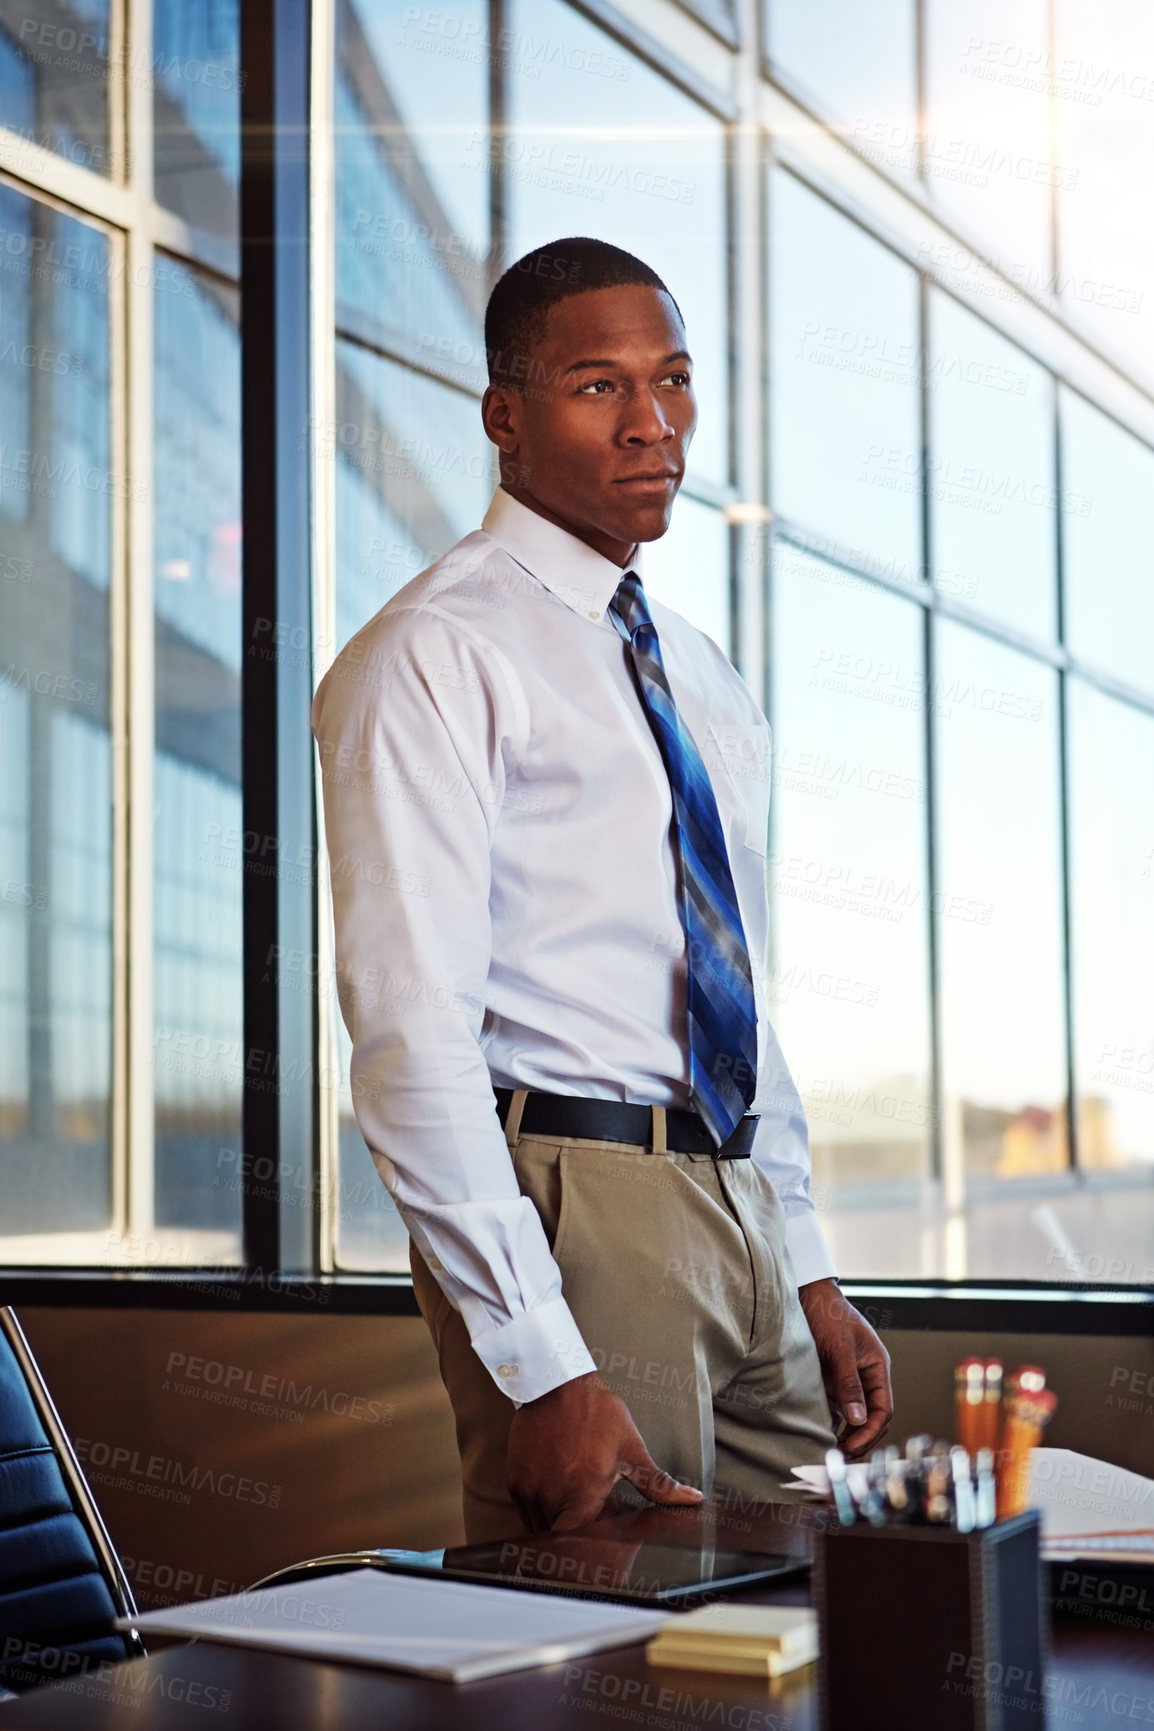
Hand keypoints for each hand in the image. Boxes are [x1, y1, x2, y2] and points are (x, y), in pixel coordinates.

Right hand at [506, 1372, 702, 1532]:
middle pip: (558, 1537)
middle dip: (575, 1532)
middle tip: (590, 1512)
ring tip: (574, 1497)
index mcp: (581, 1496)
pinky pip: (525, 1509)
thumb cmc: (595, 1413)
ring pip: (539, 1526)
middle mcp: (550, 1497)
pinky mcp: (515, 1479)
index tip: (595, 1542)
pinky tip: (557, 1486)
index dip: (586, 1550)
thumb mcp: (631, 1449)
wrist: (556, 1382)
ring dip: (556, 1521)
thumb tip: (690, 1498)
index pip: (576, 1545)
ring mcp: (529, 1489)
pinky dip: (540, 1507)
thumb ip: (657, 1484)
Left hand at [798, 1278, 892, 1458]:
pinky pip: (835, 1407)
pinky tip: (819, 1433)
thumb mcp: (840, 1348)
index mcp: (877, 1367)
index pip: (882, 1409)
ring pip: (853, 1415)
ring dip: (845, 1433)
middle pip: (870, 1417)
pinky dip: (830, 1422)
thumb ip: (849, 1383)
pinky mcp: (830, 1380)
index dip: (869, 1431)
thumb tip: (858, 1419)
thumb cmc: (828, 1315)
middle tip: (840, 1456)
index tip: (851, 1447)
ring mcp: (848, 1379)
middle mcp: (866, 1376)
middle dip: (859, 1438)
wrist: (806, 1295)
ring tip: (829, 1450)